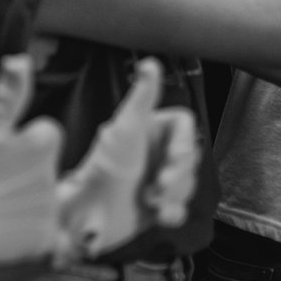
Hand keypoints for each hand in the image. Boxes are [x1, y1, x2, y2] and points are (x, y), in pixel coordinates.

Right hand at [0, 54, 62, 279]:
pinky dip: (24, 228)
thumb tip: (21, 60)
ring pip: (40, 195)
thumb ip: (9, 92)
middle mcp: (54, 176)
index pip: (44, 133)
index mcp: (43, 143)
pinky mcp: (43, 240)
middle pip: (42, 165)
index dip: (20, 141)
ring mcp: (49, 211)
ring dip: (23, 197)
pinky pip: (41, 228)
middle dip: (22, 169)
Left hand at [54, 59, 198, 262]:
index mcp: (149, 128)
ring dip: (175, 194)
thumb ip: (142, 97)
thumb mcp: (126, 130)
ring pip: (189, 181)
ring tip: (152, 199)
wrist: (89, 217)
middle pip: (191, 155)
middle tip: (159, 184)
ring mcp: (156, 177)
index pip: (185, 125)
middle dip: (179, 174)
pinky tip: (158, 214)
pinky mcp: (157, 203)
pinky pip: (182, 206)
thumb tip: (150, 63)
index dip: (184, 143)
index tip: (173, 159)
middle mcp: (153, 150)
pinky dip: (173, 212)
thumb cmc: (103, 170)